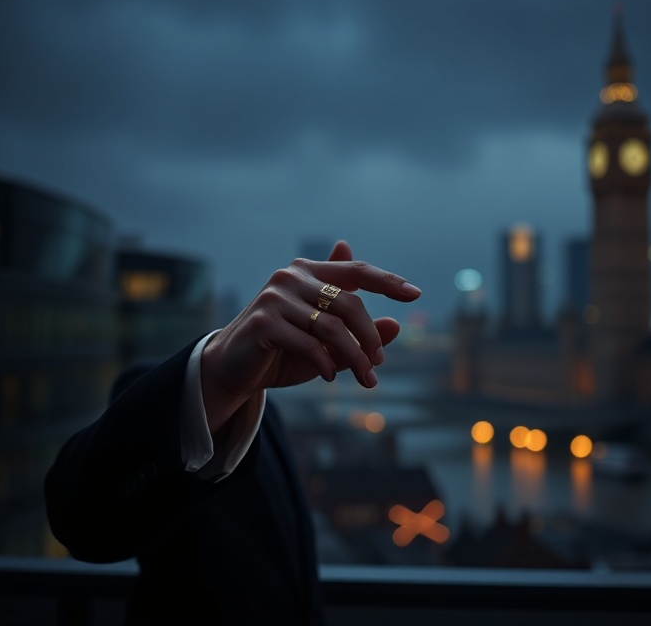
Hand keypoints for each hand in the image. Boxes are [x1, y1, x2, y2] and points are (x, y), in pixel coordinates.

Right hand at [199, 240, 420, 433]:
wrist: (234, 369)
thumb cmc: (284, 351)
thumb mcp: (327, 343)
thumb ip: (357, 332)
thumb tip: (397, 326)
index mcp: (309, 271)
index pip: (356, 270)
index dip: (387, 282)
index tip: (416, 295)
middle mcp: (291, 276)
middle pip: (349, 303)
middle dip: (370, 337)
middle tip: (379, 365)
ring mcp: (275, 297)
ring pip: (332, 327)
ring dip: (355, 356)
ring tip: (366, 379)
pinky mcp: (264, 322)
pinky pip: (308, 343)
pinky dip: (325, 362)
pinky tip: (330, 376)